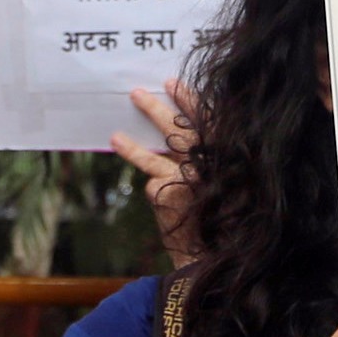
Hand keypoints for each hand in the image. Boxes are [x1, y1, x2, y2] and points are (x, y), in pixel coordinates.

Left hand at [110, 81, 201, 266]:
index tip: (172, 83)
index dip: (189, 101)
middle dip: (157, 110)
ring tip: (115, 136)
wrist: (210, 253)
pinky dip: (151, 185)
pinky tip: (158, 196)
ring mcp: (188, 179)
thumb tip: (172, 130)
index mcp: (222, 156)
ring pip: (156, 154)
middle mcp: (208, 164)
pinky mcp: (169, 195)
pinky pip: (152, 182)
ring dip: (134, 144)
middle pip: (181, 130)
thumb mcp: (215, 180)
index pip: (207, 121)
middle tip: (137, 93)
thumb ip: (201, 158)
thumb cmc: (215, 214)